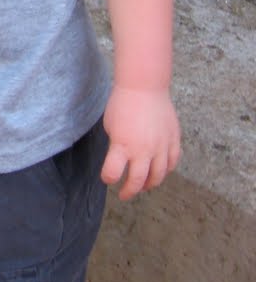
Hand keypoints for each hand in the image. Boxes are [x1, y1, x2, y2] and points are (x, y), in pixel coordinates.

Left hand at [101, 85, 180, 199]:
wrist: (144, 87)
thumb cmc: (122, 104)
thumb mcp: (110, 126)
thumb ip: (116, 145)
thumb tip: (121, 158)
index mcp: (122, 146)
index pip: (113, 173)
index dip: (108, 178)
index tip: (107, 178)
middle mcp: (143, 150)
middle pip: (137, 181)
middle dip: (129, 190)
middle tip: (125, 194)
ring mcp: (161, 147)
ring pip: (158, 176)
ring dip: (150, 184)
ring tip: (143, 185)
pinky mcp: (173, 141)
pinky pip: (172, 163)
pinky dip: (166, 170)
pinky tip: (160, 171)